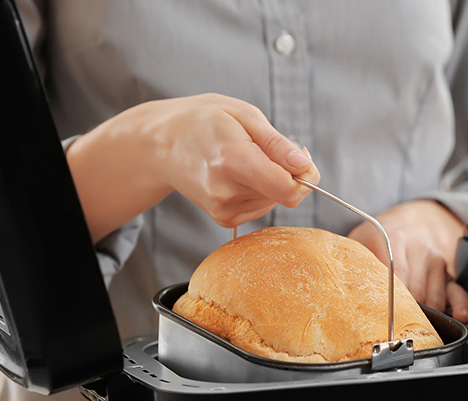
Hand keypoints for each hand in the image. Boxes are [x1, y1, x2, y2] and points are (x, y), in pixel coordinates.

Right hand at [67, 93, 318, 241]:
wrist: (160, 142)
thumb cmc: (202, 121)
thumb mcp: (243, 115)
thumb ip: (277, 144)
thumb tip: (304, 166)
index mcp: (234, 161)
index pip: (289, 190)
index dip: (307, 178)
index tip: (302, 159)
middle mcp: (226, 192)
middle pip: (285, 194)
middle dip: (288, 172)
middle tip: (263, 147)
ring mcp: (222, 209)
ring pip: (274, 201)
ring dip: (271, 180)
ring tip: (243, 157)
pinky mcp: (222, 218)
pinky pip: (260, 207)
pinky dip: (259, 190)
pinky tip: (237, 173)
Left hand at [348, 200, 467, 322]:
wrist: (406, 221)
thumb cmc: (377, 238)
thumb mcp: (358, 242)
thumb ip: (350, 262)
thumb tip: (333, 288)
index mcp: (393, 239)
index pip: (393, 276)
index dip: (386, 303)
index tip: (379, 321)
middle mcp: (418, 248)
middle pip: (413, 292)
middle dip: (402, 314)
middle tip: (388, 331)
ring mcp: (434, 260)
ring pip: (433, 296)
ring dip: (423, 316)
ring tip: (409, 330)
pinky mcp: (447, 272)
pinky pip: (457, 289)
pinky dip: (460, 304)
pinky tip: (459, 316)